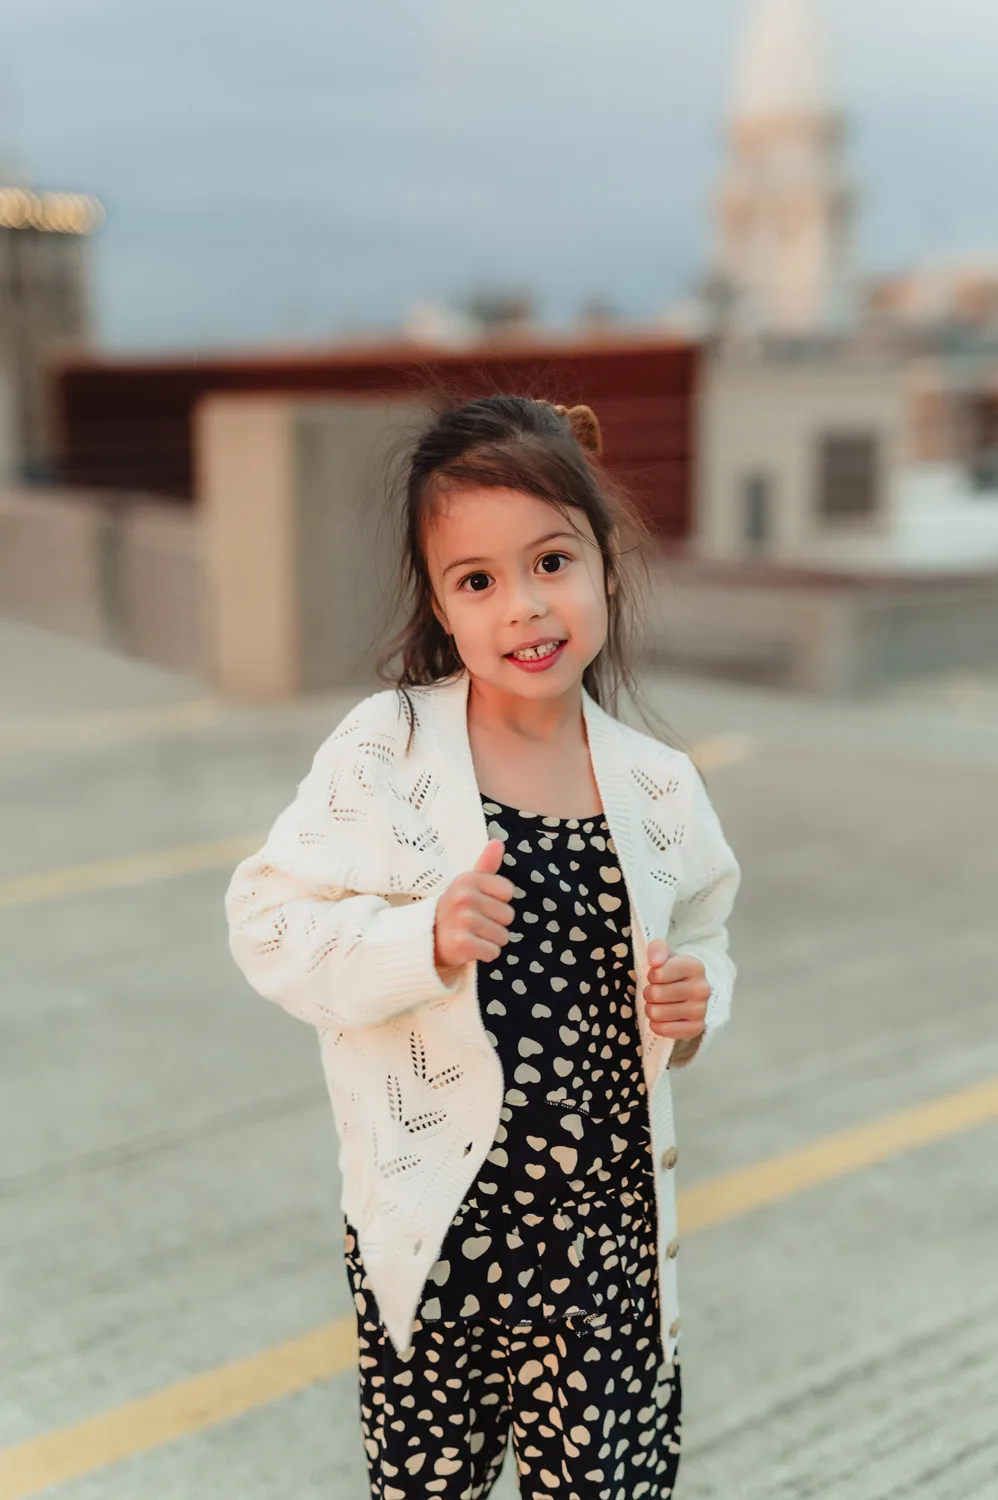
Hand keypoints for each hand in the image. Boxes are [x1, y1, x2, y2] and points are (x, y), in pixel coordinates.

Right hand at [433, 840, 515, 972]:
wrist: (423, 939)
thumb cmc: (452, 911)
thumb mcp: (466, 885)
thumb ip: (485, 865)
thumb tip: (498, 842)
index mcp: (468, 880)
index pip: (508, 891)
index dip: (497, 901)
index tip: (480, 905)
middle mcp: (465, 897)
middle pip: (508, 915)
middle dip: (495, 924)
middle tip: (473, 924)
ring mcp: (463, 920)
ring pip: (503, 936)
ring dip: (489, 940)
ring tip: (470, 935)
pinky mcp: (463, 943)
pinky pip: (493, 952)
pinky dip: (484, 955)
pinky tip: (469, 949)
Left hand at [643, 938, 710, 1039]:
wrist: (688, 991)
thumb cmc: (672, 971)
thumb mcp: (664, 954)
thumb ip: (657, 949)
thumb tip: (655, 961)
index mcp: (695, 966)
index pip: (657, 974)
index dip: (651, 976)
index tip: (658, 975)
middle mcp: (702, 988)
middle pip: (655, 994)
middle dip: (649, 993)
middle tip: (656, 992)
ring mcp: (701, 1010)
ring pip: (657, 1013)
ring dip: (651, 1008)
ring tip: (658, 1004)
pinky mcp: (697, 1028)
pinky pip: (664, 1030)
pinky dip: (656, 1025)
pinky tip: (661, 1019)